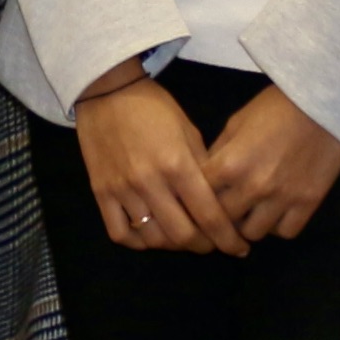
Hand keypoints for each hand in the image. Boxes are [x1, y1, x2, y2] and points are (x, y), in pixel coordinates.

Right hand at [73, 61, 243, 254]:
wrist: (106, 92)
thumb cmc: (153, 107)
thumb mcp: (188, 130)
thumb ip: (203, 167)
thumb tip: (219, 201)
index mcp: (177, 164)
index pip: (208, 215)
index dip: (227, 238)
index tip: (239, 248)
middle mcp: (149, 182)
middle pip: (182, 235)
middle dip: (204, 246)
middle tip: (213, 244)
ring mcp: (122, 190)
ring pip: (153, 239)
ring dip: (173, 246)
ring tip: (184, 239)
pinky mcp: (100, 193)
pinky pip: (120, 233)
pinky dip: (139, 241)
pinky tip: (151, 235)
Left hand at [205, 87, 339, 243]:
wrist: (322, 103)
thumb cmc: (274, 108)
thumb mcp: (236, 123)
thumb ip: (219, 154)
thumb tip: (205, 178)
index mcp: (230, 164)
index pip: (200, 197)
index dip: (198, 198)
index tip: (202, 199)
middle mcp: (253, 187)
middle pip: (224, 221)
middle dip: (221, 215)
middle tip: (225, 210)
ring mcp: (282, 198)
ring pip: (253, 234)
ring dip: (248, 224)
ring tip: (251, 212)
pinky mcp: (308, 204)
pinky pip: (285, 232)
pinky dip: (278, 226)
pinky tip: (276, 212)